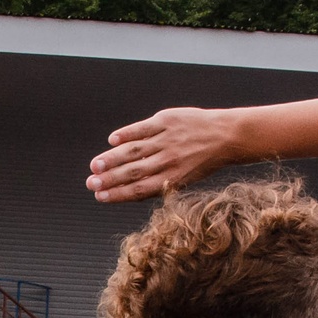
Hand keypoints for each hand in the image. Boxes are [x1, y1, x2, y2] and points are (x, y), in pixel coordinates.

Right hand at [87, 107, 252, 202]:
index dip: (117, 194)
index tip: (99, 196)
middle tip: (90, 183)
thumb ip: (159, 184)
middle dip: (109, 179)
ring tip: (95, 165)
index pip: (139, 189)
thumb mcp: (184, 179)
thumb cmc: (203, 160)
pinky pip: (143, 128)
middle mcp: (168, 160)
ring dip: (112, 158)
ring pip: (134, 151)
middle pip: (133, 172)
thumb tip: (129, 192)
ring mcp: (167, 139)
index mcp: (172, 178)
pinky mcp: (168, 121)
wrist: (227, 136)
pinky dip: (127, 133)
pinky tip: (112, 140)